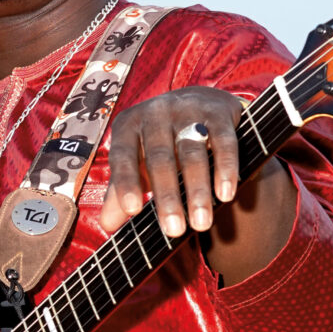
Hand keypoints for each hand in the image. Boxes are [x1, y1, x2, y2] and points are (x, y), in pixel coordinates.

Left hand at [98, 85, 294, 283]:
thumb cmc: (159, 142)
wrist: (197, 100)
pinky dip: (225, 168)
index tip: (133, 211)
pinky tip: (225, 195)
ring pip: (192, 153)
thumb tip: (107, 225)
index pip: (122, 156)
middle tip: (174, 231)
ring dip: (197, 190)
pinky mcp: (218, 111)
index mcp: (128, 126)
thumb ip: (121, 190)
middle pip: (160, 158)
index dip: (126, 182)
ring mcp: (187, 109)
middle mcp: (155, 113)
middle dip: (167, 197)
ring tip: (201, 224)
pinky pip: (223, 142)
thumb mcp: (136, 160)